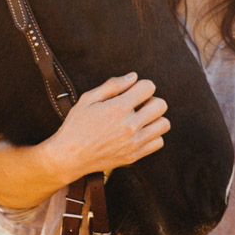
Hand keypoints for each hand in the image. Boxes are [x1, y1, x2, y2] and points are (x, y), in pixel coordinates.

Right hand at [40, 73, 168, 185]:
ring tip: (140, 119)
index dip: (141, 85)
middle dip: (151, 100)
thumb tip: (133, 77)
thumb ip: (112, 85)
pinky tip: (139, 133)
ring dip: (155, 118)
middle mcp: (130, 126)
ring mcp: (134, 143)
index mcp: (118, 108)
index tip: (132, 91)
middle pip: (161, 105)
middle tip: (137, 105)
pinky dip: (153, 135)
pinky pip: (158, 142)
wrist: (69, 156)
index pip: (148, 87)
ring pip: (164, 124)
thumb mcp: (88, 99)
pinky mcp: (134, 156)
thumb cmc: (76, 125)